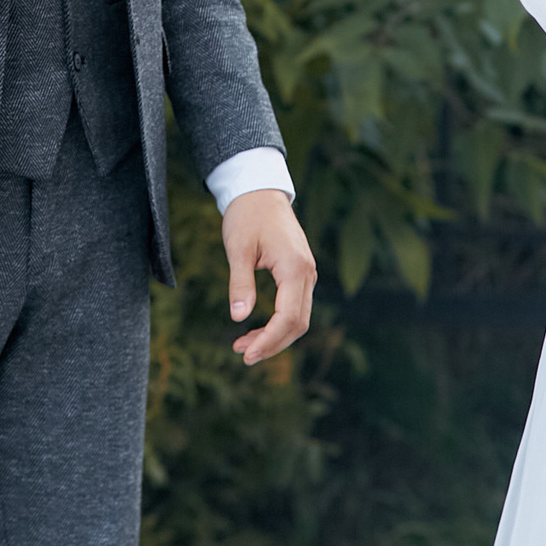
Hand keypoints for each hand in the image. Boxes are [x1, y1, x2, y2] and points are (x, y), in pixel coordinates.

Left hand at [221, 188, 315, 363]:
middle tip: (243, 355)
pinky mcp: (300, 272)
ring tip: (244, 345)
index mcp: (295, 268)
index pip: (289, 318)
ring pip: (299, 317)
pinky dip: (279, 323)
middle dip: (273, 344)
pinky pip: (295, 306)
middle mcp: (307, 273)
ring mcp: (306, 273)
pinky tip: (258, 329)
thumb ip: (240, 283)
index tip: (247, 354)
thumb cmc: (247, 216)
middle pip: (298, 323)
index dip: (269, 340)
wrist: (260, 190)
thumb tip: (238, 316)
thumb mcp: (238, 249)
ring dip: (275, 336)